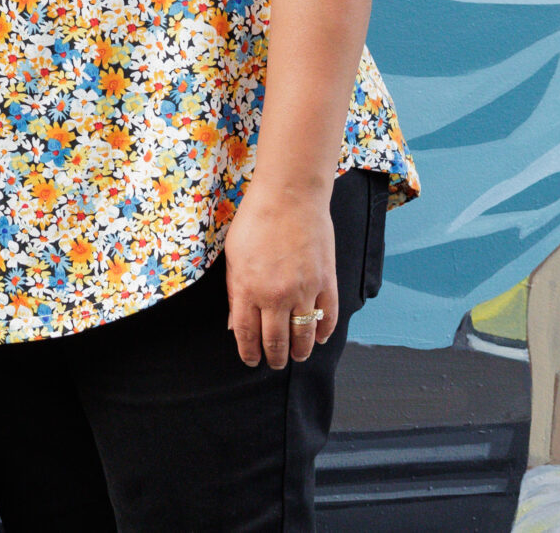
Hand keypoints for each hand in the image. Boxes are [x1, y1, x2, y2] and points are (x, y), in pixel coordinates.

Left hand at [222, 186, 337, 369]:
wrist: (290, 196)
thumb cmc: (255, 220)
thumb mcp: (232, 256)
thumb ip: (233, 292)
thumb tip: (235, 324)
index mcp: (247, 288)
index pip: (247, 334)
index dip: (249, 352)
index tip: (251, 360)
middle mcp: (275, 295)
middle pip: (275, 341)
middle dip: (275, 358)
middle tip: (275, 363)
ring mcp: (303, 290)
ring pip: (303, 335)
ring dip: (300, 351)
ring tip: (297, 356)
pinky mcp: (326, 282)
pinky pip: (327, 317)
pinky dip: (323, 332)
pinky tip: (318, 338)